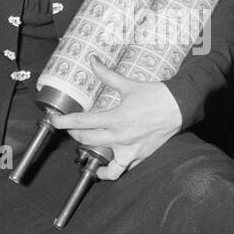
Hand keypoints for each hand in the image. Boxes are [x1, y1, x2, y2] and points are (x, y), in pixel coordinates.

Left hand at [49, 54, 182, 179]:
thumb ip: (107, 75)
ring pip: (101, 161)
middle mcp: (119, 137)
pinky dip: (110, 172)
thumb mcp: (129, 84)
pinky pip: (121, 171)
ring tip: (84, 149)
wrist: (180, 107)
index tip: (53, 120)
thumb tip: (92, 61)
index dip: (63, 122)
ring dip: (89, 156)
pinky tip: (103, 169)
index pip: (81, 123)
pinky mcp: (138, 156)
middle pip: (86, 140)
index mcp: (115, 118)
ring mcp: (129, 150)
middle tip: (71, 128)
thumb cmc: (156, 96)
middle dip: (74, 134)